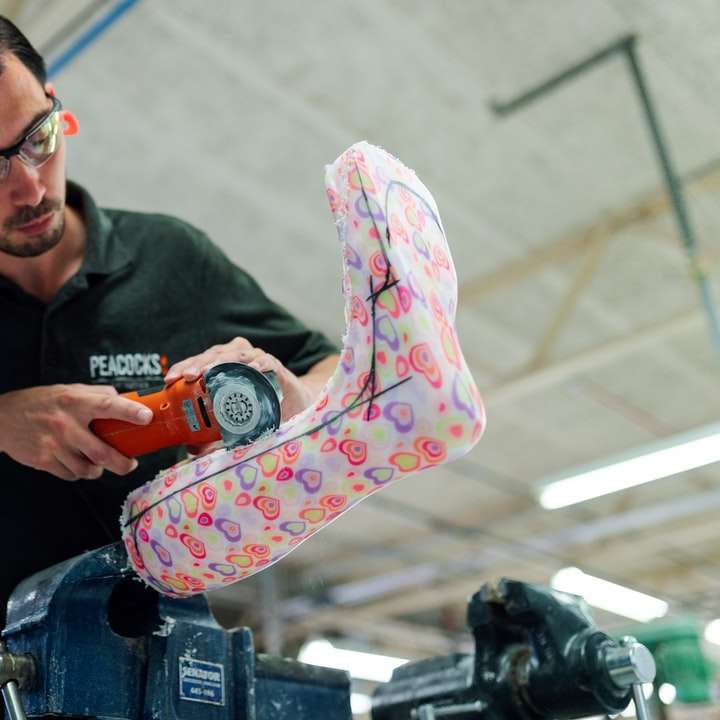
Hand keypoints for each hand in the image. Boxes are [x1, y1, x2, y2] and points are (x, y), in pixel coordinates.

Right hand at [0, 384, 152, 480]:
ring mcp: (54, 445)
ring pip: (88, 468)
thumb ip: (98, 394)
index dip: (130, 412)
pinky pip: (71, 475)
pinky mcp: (44, 461)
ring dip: (99, 469)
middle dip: (123, 463)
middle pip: (102, 452)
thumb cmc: (42, 402)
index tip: (147, 418)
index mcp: (75, 402)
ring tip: (100, 462)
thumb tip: (128, 400)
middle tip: (131, 464)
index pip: (108, 405)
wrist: (3, 418)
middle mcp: (65, 424)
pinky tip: (78, 463)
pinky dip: (80, 472)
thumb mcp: (70, 390)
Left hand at [164, 337, 314, 421]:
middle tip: (187, 376)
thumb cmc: (260, 407)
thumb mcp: (234, 422)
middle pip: (215, 355)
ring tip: (209, 373)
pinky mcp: (276, 368)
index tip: (169, 380)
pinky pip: (267, 364)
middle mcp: (238, 357)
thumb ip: (214, 435)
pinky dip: (258, 366)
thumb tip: (192, 450)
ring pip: (237, 355)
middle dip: (199, 364)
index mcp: (224, 365)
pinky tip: (251, 370)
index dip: (183, 367)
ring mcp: (257, 360)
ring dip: (222, 363)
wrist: (294, 405)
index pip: (199, 361)